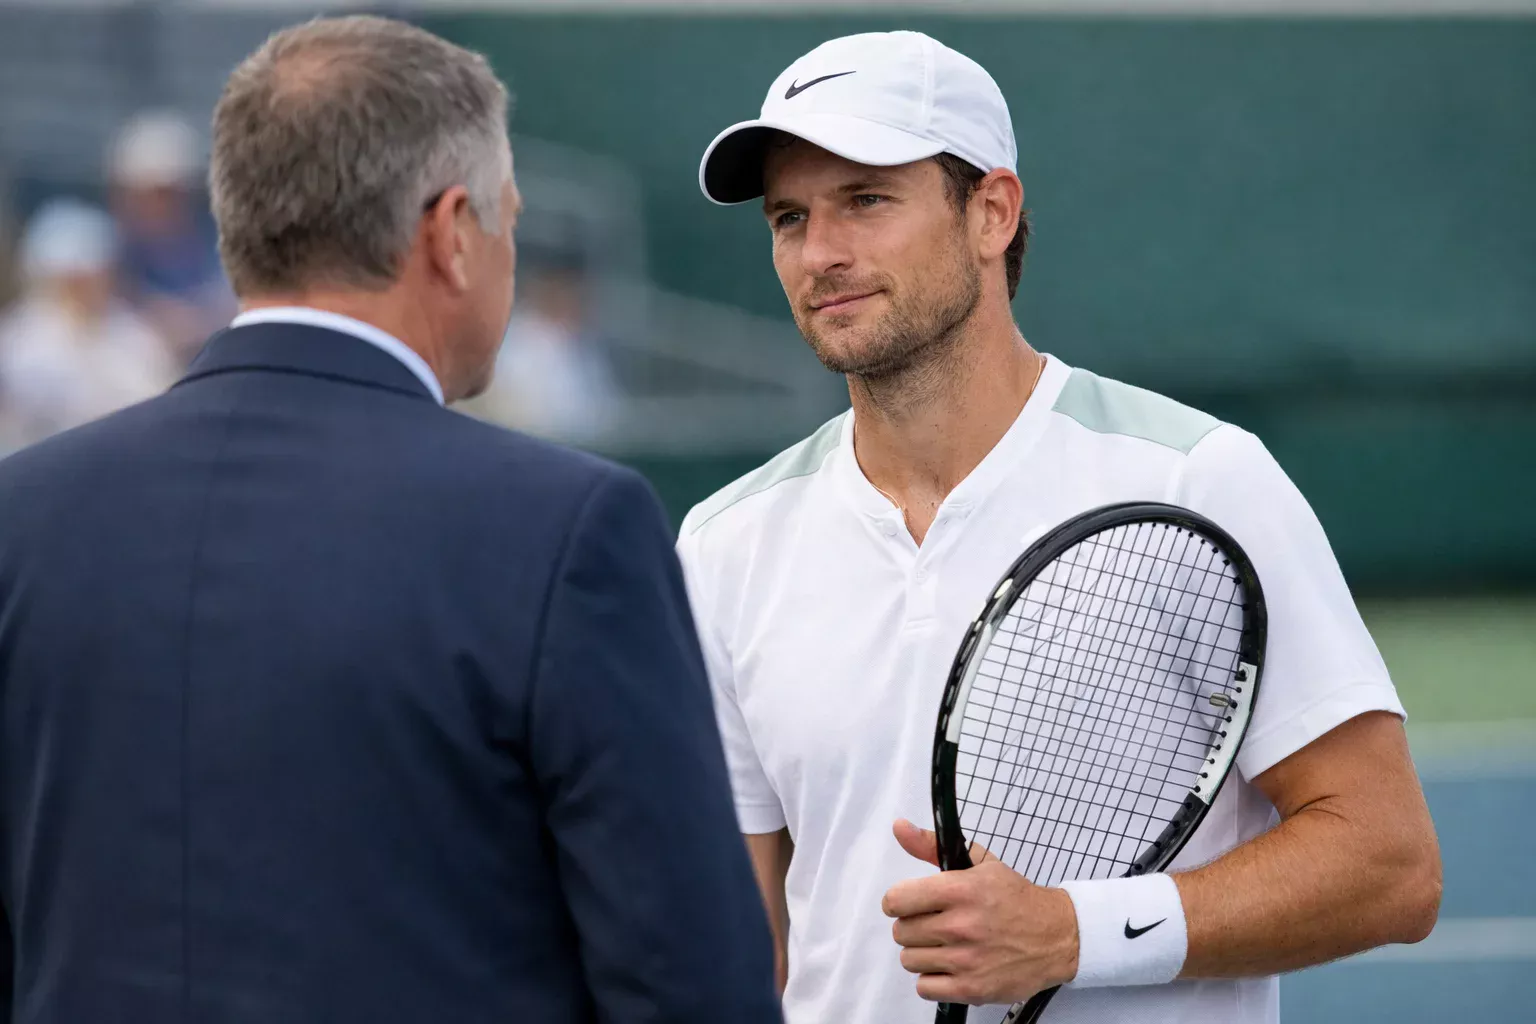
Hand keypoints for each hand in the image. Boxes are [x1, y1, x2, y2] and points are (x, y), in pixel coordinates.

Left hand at [881, 819, 1078, 1005]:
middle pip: (901, 932)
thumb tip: (899, 827)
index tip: (909, 903)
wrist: (1057, 936)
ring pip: (909, 960)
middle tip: (935, 923)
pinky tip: (950, 966)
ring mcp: (966, 960)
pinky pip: (925, 987)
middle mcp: (961, 925)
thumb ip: (932, 846)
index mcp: (961, 890)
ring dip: (922, 953)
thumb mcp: (979, 862)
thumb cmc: (1016, 898)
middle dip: (913, 926)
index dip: (898, 902)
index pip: (897, 900)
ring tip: (945, 945)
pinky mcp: (972, 989)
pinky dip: (933, 979)